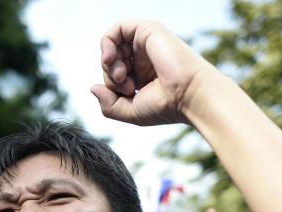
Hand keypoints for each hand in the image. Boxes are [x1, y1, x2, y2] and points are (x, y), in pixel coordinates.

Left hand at [91, 21, 216, 126]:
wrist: (188, 96)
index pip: (113, 76)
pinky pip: (117, 29)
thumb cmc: (165, 107)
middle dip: (111, 76)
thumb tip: (92, 88)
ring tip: (122, 76)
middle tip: (127, 87)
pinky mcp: (148, 31)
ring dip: (109, 64)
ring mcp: (146, 44)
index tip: (127, 95)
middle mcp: (144, 58)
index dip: (112, 87)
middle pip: (111, 62)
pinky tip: (110, 59)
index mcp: (143, 76)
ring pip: (112, 47)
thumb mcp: (130, 111)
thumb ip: (108, 104)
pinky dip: (107, 44)